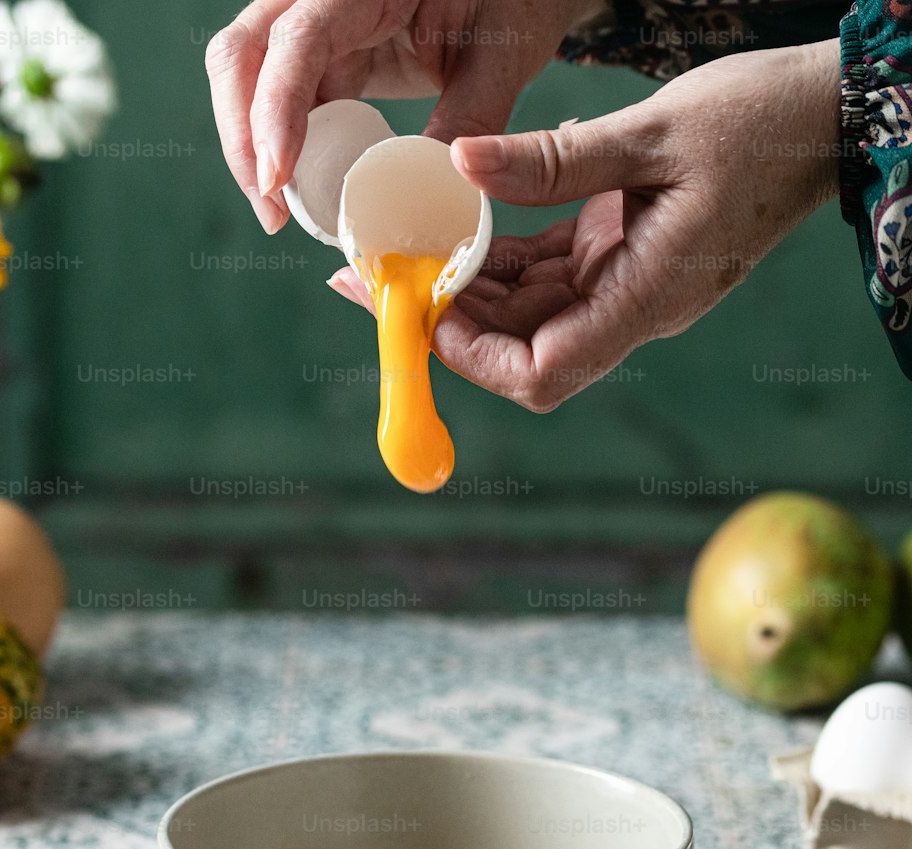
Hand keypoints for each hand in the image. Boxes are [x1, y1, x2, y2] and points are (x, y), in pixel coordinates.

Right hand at [205, 0, 584, 230]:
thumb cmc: (509, 3)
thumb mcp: (498, 58)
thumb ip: (468, 121)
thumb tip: (434, 202)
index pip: (296, 41)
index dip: (274, 111)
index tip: (277, 179)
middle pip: (241, 55)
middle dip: (243, 138)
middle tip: (273, 213)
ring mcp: (314, 25)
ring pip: (247, 78)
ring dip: (251, 149)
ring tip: (280, 213)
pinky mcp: (321, 56)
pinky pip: (278, 100)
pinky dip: (279, 148)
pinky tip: (301, 192)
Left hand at [330, 41, 840, 408]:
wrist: (827, 120)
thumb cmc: (762, 126)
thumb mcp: (653, 133)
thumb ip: (554, 162)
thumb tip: (461, 165)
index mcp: (645, 297)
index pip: (543, 371)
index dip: (474, 356)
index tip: (424, 309)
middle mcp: (632, 308)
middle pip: (521, 348)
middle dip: (451, 321)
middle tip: (379, 278)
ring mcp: (628, 287)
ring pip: (528, 311)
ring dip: (470, 287)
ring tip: (409, 246)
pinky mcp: (625, 257)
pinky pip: (550, 274)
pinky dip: (504, 256)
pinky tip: (464, 223)